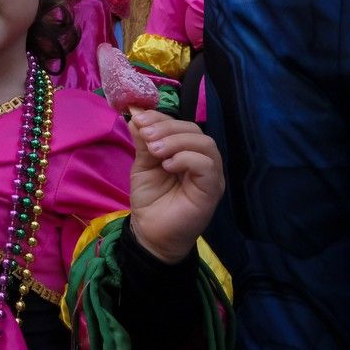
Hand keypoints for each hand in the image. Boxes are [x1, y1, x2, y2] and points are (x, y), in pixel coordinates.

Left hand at [126, 107, 222, 263]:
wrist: (151, 233)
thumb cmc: (150, 199)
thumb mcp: (143, 165)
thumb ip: (143, 142)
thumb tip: (137, 115)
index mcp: (186, 151)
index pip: (181, 125)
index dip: (161, 118)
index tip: (139, 118)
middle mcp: (202, 160)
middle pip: (194, 130)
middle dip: (167, 128)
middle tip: (146, 136)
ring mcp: (210, 175)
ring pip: (204, 144)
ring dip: (175, 141)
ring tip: (154, 151)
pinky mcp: (212, 189)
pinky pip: (207, 165)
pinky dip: (186, 158)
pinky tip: (168, 165)